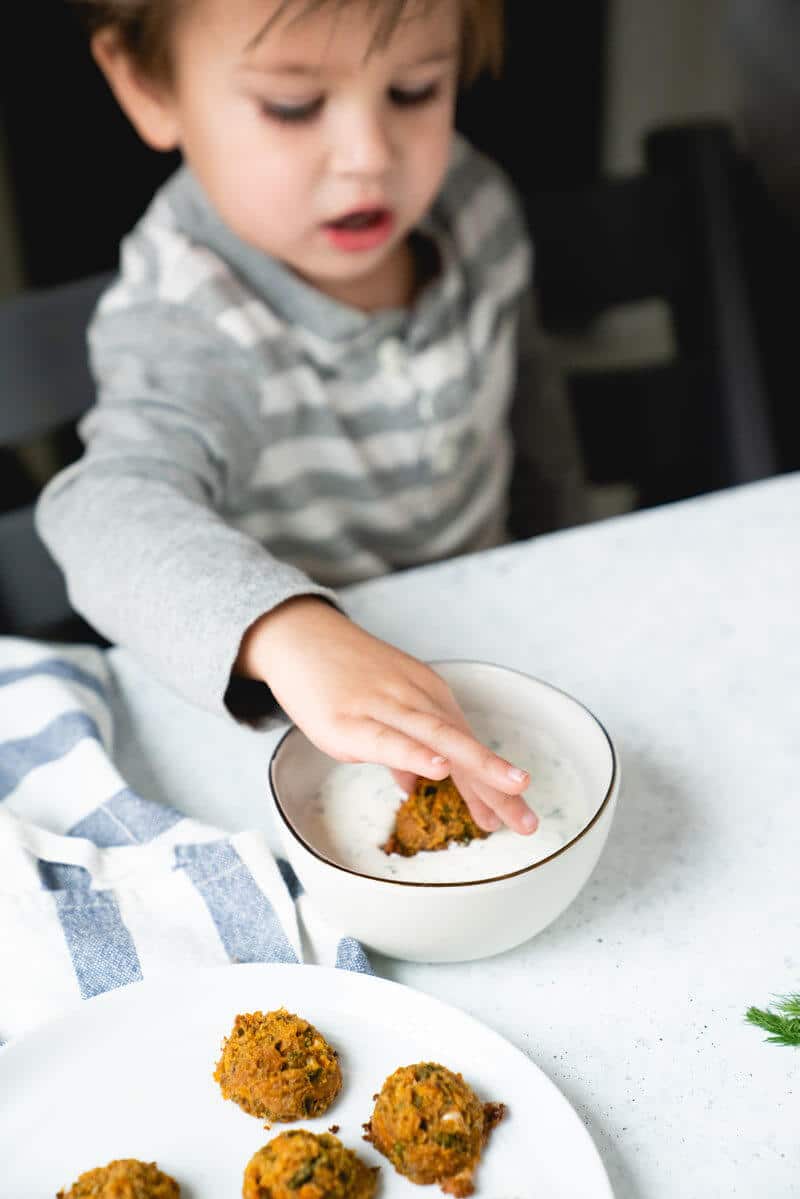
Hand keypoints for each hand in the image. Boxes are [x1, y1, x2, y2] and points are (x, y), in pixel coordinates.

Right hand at [236, 597, 537, 834]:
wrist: (298, 635)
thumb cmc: (340, 676)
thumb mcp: (380, 710)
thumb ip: (401, 750)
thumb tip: (416, 786)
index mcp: (428, 697)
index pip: (468, 745)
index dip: (491, 785)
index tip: (516, 817)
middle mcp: (416, 698)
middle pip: (465, 744)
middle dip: (499, 785)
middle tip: (528, 822)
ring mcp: (385, 706)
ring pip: (440, 739)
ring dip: (477, 767)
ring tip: (509, 791)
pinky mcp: (350, 719)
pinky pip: (390, 739)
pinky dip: (416, 754)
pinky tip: (439, 769)